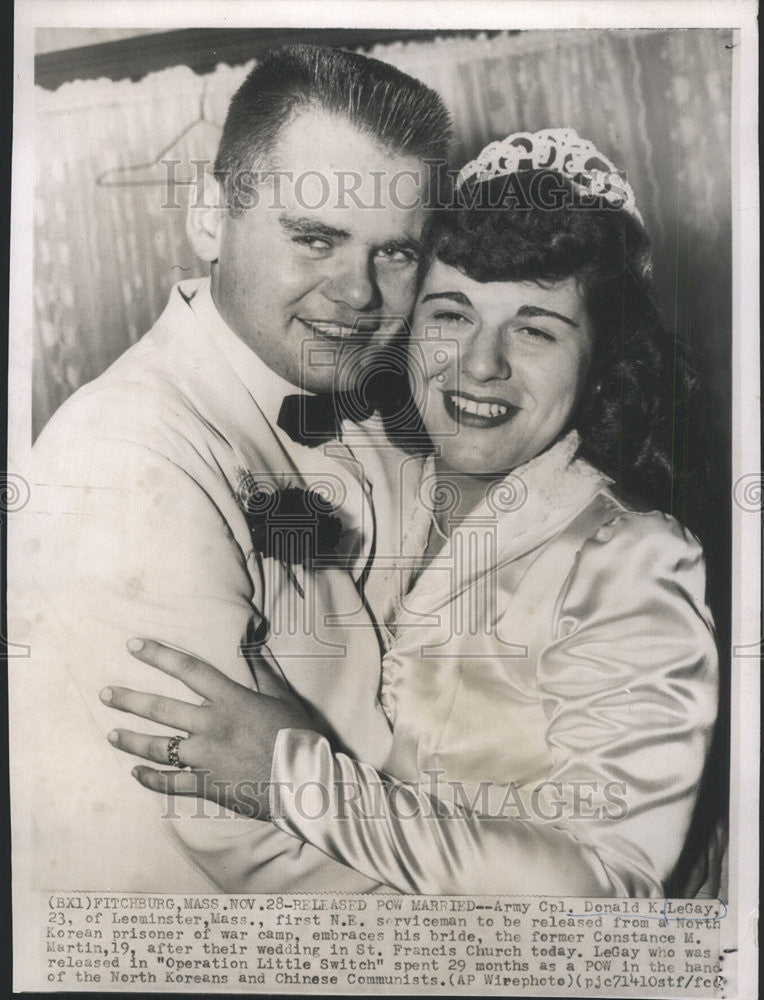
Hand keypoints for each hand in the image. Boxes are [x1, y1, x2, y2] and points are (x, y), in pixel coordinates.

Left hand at [101, 638, 314, 818]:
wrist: (305, 782)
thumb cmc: (298, 736)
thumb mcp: (282, 698)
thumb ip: (262, 672)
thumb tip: (251, 643)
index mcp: (231, 700)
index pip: (189, 670)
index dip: (159, 656)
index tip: (134, 646)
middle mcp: (212, 726)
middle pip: (161, 709)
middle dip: (130, 700)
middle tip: (106, 695)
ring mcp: (207, 758)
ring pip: (159, 747)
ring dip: (132, 740)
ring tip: (112, 735)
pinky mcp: (207, 786)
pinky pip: (170, 782)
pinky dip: (150, 779)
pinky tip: (137, 772)